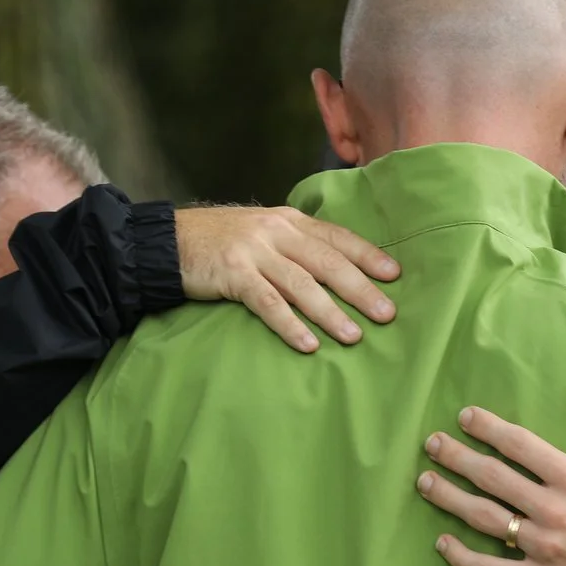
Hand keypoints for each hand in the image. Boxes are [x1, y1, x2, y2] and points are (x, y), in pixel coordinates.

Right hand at [175, 205, 398, 352]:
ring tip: (354, 336)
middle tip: (386, 314)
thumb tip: (337, 271)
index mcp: (289, 221)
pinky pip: (267, 303)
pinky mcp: (232, 273)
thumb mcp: (263, 233)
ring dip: (330, 312)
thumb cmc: (221, 242)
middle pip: (327, 262)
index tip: (394, 275)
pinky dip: (289, 324)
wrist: (170, 241)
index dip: (367, 255)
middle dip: (360, 289)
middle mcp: (276, 232)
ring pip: (301, 284)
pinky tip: (308, 344)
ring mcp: (254, 251)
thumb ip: (296, 246)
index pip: (337, 237)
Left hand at [415, 374, 565, 565]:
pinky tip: (442, 543)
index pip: (519, 445)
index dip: (488, 428)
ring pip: (485, 519)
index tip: (465, 417)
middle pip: (492, 478)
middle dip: (457, 457)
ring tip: (424, 482)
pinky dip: (464, 558)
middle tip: (432, 444)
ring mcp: (543, 547)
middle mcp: (553, 511)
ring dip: (450, 498)